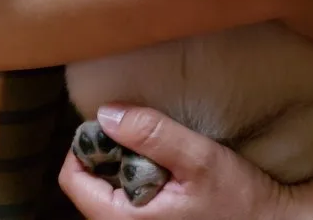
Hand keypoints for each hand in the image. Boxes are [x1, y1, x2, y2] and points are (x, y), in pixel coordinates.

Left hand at [59, 105, 294, 219]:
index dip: (84, 146)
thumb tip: (106, 112)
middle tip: (137, 130)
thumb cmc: (239, 200)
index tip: (110, 123)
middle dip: (107, 152)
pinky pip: (128, 198)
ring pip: (108, 191)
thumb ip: (153, 134)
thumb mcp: (198, 159)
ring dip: (123, 162)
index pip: (73, 181)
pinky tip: (164, 165)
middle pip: (88, 185)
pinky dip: (137, 174)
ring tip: (153, 146)